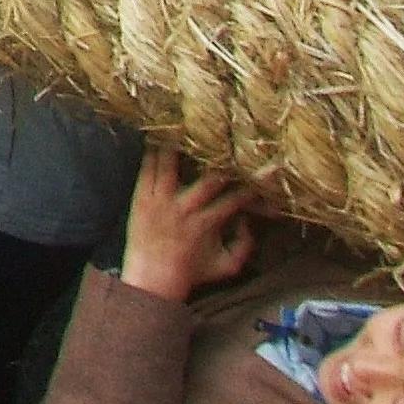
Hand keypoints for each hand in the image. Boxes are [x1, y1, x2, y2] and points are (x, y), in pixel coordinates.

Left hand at [118, 148, 259, 303]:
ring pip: (171, 167)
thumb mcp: (227, 267)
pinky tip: (156, 134)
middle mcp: (185, 209)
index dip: (251, 186)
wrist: (152, 277)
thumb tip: (249, 222)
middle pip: (208, 179)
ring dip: (181, 147)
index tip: (262, 173)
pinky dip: (152, 152)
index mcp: (207, 223)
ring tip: (186, 125)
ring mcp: (160, 201)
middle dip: (222, 163)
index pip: (235, 198)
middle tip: (229, 144)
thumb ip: (245, 247)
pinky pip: (146, 169)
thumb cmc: (191, 272)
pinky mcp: (141, 197)